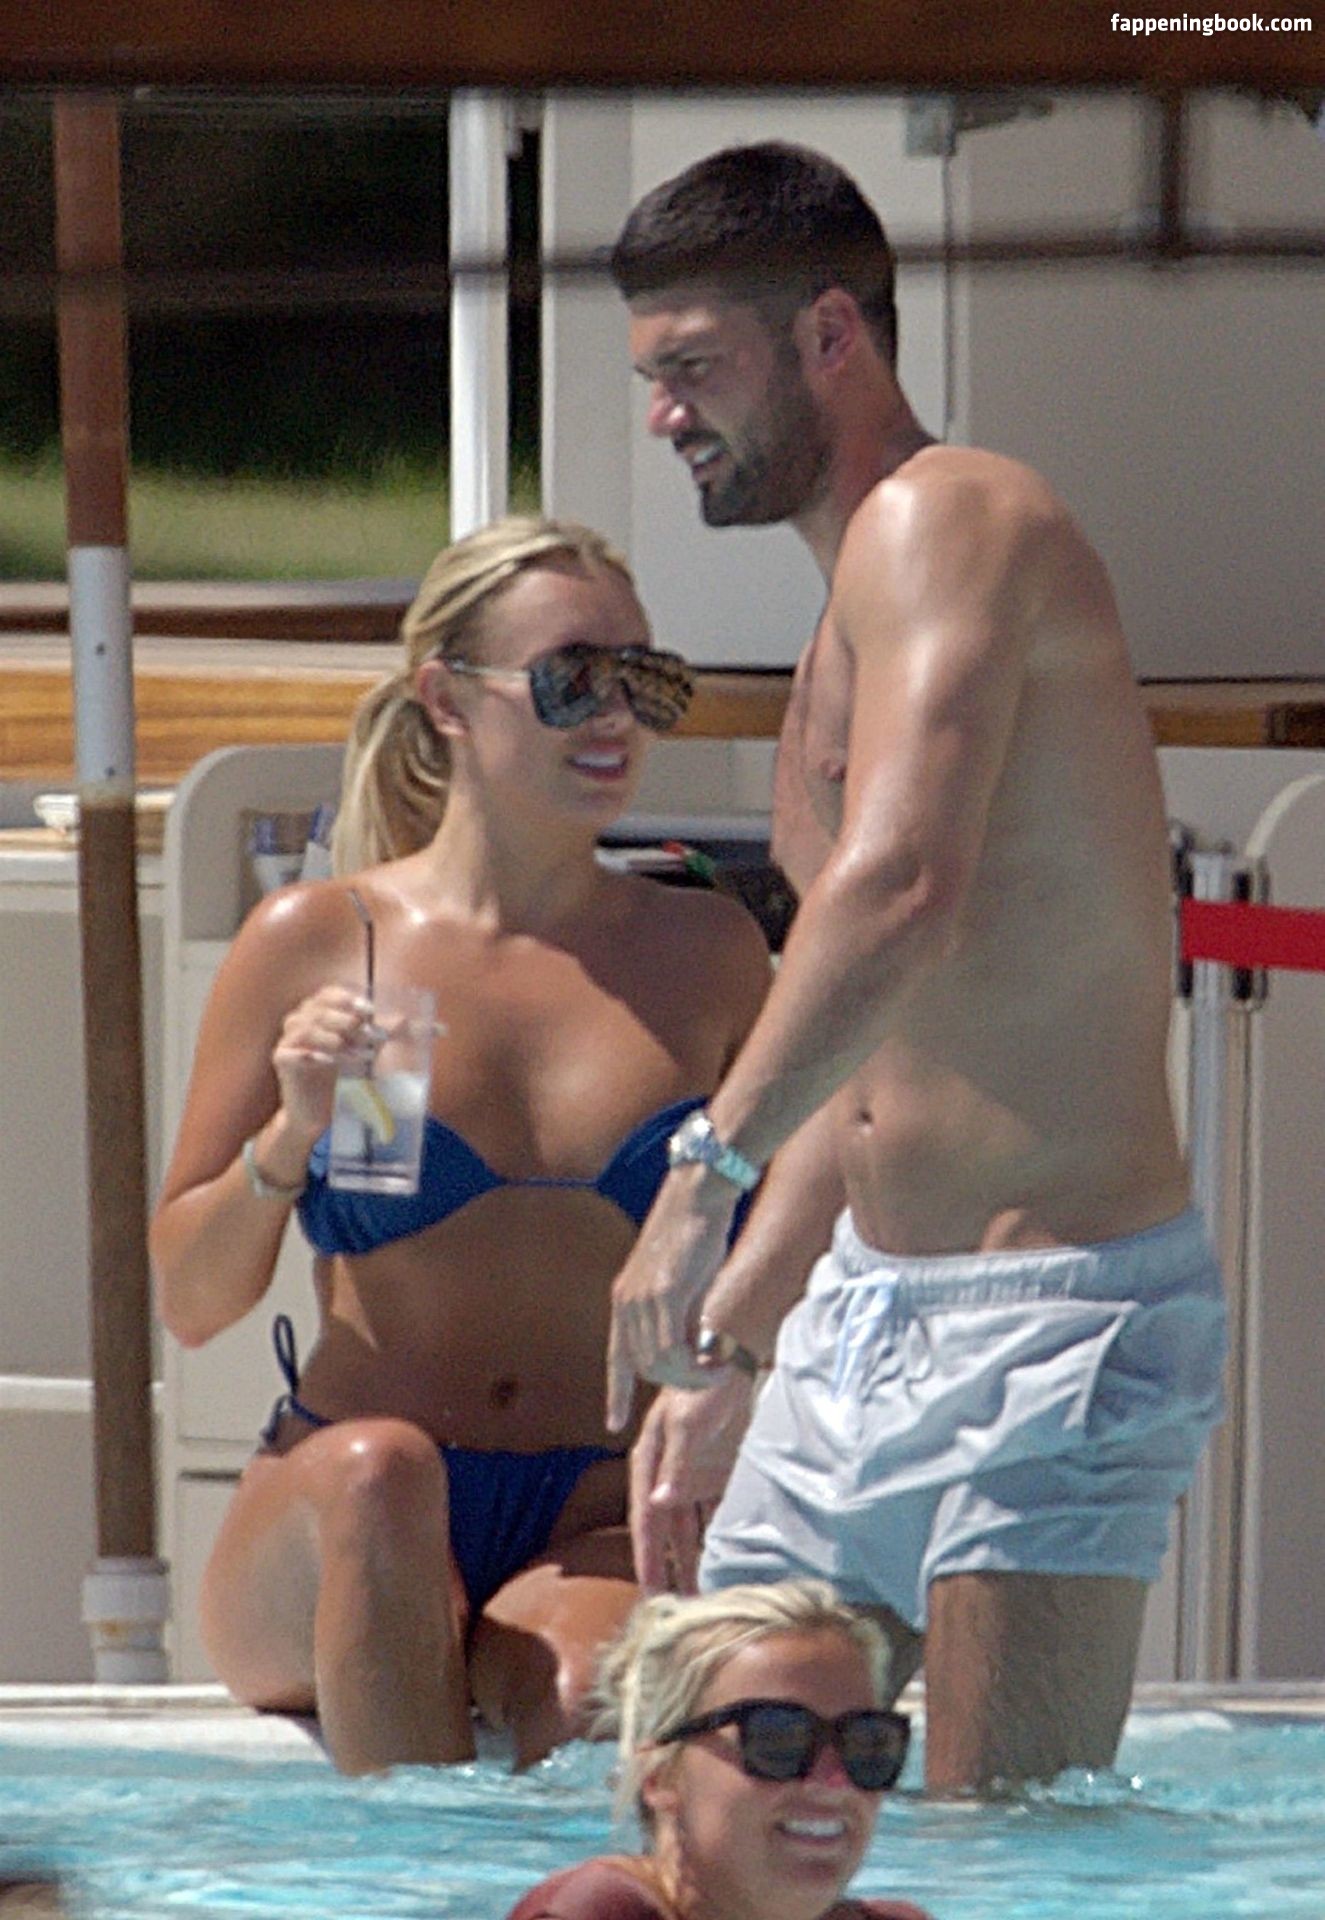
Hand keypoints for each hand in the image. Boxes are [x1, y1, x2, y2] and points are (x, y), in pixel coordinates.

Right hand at [271, 983, 374, 1141]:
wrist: (319, 1111)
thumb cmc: (342, 1076)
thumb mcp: (367, 1050)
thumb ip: (384, 1034)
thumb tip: (419, 1024)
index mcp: (318, 1011)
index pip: (329, 994)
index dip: (348, 1000)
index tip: (369, 1012)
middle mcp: (299, 1020)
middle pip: (319, 1009)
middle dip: (348, 1022)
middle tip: (370, 1038)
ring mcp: (287, 1039)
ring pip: (307, 1028)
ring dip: (336, 1039)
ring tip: (360, 1056)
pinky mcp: (280, 1060)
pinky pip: (292, 1051)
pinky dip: (312, 1054)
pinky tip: (331, 1062)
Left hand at [605, 1175, 736, 1431]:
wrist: (698, 1193)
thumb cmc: (696, 1232)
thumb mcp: (683, 1283)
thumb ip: (682, 1317)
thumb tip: (694, 1349)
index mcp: (625, 1299)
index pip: (616, 1356)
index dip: (616, 1392)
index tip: (613, 1423)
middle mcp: (625, 1303)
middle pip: (642, 1368)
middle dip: (677, 1384)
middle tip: (710, 1377)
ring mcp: (641, 1299)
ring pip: (657, 1365)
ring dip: (690, 1378)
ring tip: (717, 1370)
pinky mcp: (663, 1295)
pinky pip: (671, 1351)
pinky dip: (694, 1366)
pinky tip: (715, 1361)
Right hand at [629, 1377, 754, 1592]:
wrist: (733, 1357)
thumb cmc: (702, 1383)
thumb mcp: (687, 1423)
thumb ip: (677, 1466)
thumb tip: (659, 1505)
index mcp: (649, 1462)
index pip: (645, 1518)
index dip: (647, 1555)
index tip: (651, 1592)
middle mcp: (667, 1475)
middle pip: (666, 1531)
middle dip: (670, 1568)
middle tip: (677, 1609)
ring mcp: (693, 1476)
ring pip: (691, 1528)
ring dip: (694, 1558)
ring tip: (702, 1596)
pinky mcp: (719, 1474)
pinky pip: (716, 1515)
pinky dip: (718, 1538)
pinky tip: (726, 1563)